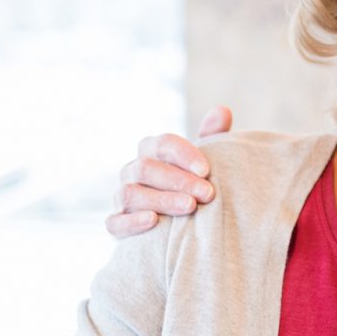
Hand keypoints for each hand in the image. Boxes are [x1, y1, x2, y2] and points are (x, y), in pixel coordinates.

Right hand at [106, 106, 232, 237]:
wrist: (181, 224)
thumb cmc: (194, 185)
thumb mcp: (204, 163)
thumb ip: (213, 138)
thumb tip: (222, 111)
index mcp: (151, 152)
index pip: (162, 144)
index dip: (184, 155)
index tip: (206, 170)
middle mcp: (132, 171)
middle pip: (145, 169)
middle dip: (178, 180)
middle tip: (207, 193)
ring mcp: (121, 198)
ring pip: (130, 194)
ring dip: (161, 200)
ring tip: (190, 206)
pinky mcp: (116, 224)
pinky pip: (114, 222)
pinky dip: (132, 221)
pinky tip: (153, 221)